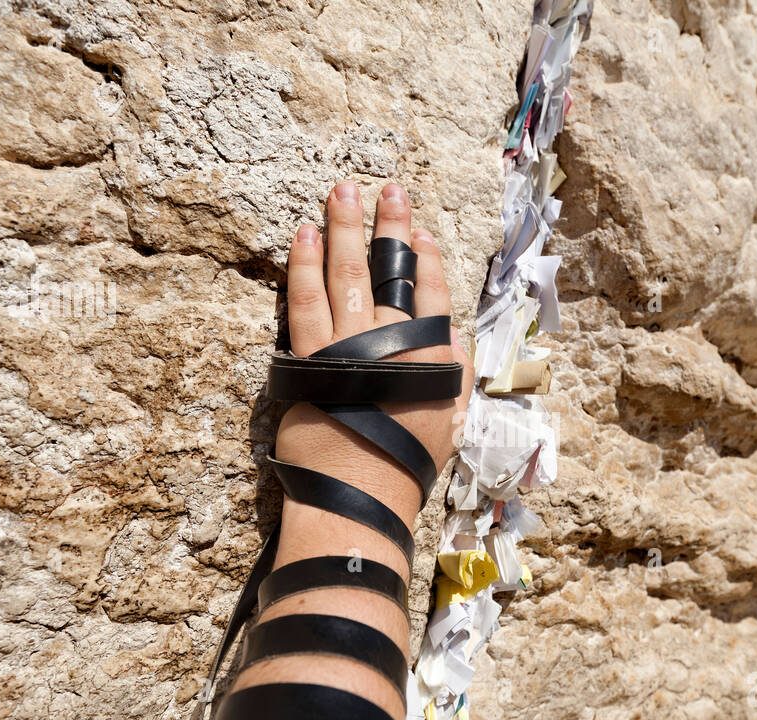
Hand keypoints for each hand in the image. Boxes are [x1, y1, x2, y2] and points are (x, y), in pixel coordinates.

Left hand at [272, 179, 472, 576]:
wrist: (358, 494)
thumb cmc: (405, 466)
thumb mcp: (448, 422)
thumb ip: (455, 373)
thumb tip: (452, 330)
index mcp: (430, 358)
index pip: (432, 294)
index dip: (428, 259)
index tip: (422, 233)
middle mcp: (392, 343)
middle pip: (389, 271)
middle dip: (388, 224)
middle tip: (386, 189)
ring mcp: (347, 347)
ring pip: (344, 274)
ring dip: (342, 229)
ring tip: (339, 192)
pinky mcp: (308, 358)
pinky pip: (304, 300)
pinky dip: (302, 265)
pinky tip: (301, 234)